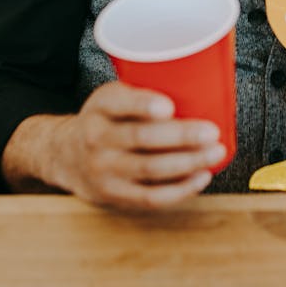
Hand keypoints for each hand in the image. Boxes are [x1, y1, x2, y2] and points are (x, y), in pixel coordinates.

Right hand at [46, 81, 225, 210]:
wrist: (69, 156)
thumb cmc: (107, 119)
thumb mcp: (114, 96)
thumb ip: (145, 93)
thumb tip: (205, 89)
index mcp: (100, 106)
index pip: (118, 103)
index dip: (143, 105)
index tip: (169, 106)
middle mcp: (97, 138)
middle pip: (141, 138)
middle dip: (181, 136)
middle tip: (212, 131)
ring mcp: (104, 170)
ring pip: (150, 169)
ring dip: (188, 162)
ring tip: (216, 152)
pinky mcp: (115, 196)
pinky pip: (151, 197)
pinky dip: (180, 189)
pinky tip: (202, 176)